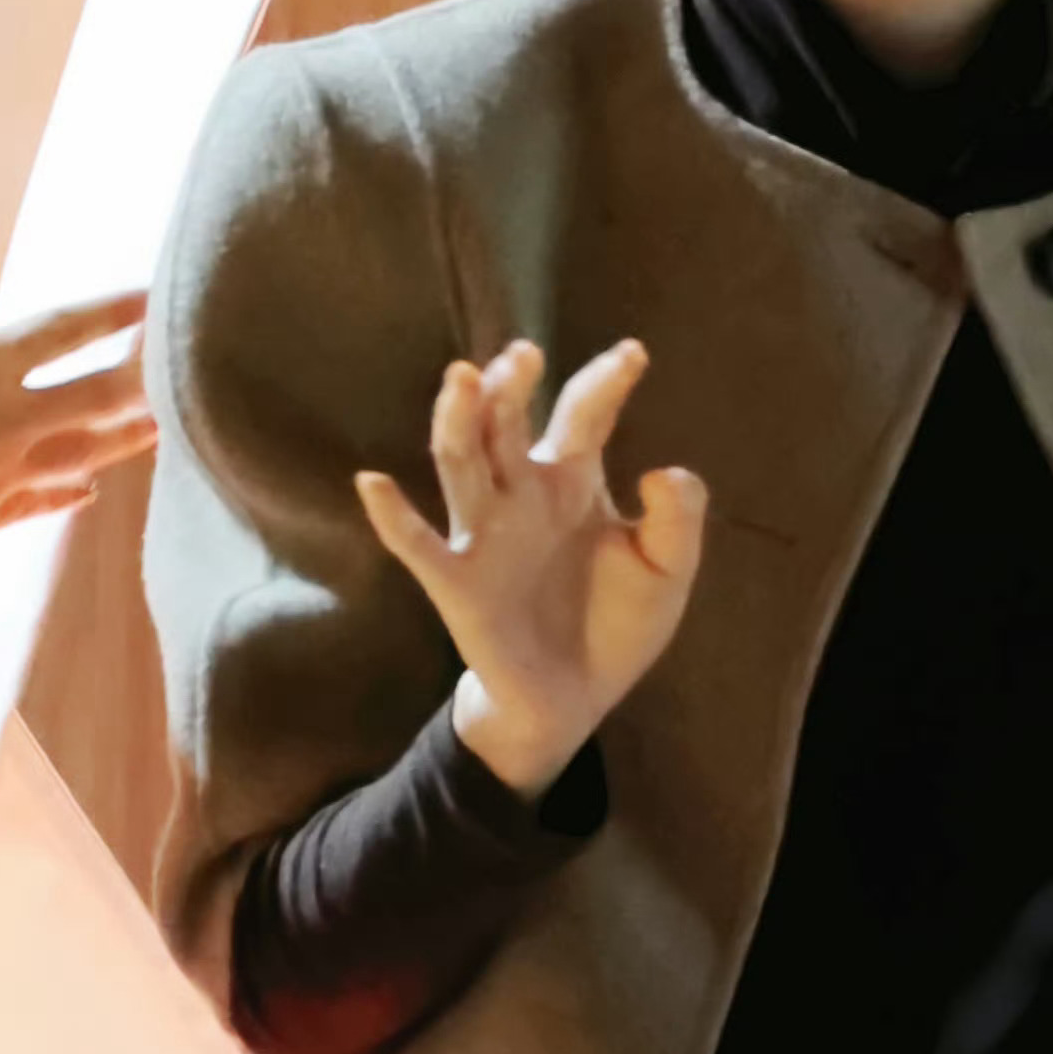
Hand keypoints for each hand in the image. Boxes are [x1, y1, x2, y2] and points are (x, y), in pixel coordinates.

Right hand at [0, 289, 155, 533]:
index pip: (61, 330)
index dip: (110, 312)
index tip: (151, 297)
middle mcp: (11, 419)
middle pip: (96, 396)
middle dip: (142, 380)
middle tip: (182, 368)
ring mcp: (6, 472)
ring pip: (83, 453)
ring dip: (124, 440)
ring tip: (161, 429)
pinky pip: (39, 503)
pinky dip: (65, 496)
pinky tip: (88, 494)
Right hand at [355, 338, 707, 799]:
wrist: (574, 699)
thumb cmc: (616, 623)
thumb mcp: (667, 571)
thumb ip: (677, 521)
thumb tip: (665, 470)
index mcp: (574, 482)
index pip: (583, 416)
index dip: (605, 383)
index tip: (634, 354)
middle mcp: (523, 495)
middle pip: (508, 424)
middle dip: (514, 387)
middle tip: (526, 355)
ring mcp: (485, 534)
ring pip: (462, 463)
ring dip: (459, 419)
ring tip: (464, 377)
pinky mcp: (457, 582)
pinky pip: (417, 546)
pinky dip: (393, 517)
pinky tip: (374, 483)